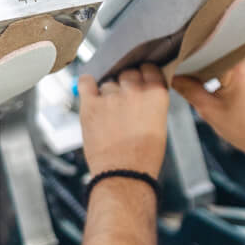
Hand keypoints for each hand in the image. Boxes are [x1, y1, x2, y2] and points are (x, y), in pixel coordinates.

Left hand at [77, 64, 169, 178]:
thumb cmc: (143, 157)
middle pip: (128, 72)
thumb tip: (141, 92)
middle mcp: (134, 92)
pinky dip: (87, 84)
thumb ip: (151, 103)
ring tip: (109, 108)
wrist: (124, 175)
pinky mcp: (90, 105)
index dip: (144, 73)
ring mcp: (111, 97)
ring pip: (108, 81)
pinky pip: (85, 82)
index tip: (141, 77)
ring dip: (108, 90)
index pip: (149, 68)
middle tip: (125, 96)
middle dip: (127, 81)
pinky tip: (90, 89)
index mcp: (156, 95)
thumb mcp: (159, 125)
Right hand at [173, 51, 244, 169]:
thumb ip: (187, 88)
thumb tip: (170, 73)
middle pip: (221, 48)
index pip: (207, 51)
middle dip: (207, 61)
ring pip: (233, 51)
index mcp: (241, 66)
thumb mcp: (210, 111)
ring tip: (217, 81)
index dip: (192, 58)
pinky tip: (232, 80)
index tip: (181, 65)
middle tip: (197, 76)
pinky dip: (236, 65)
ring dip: (222, 62)